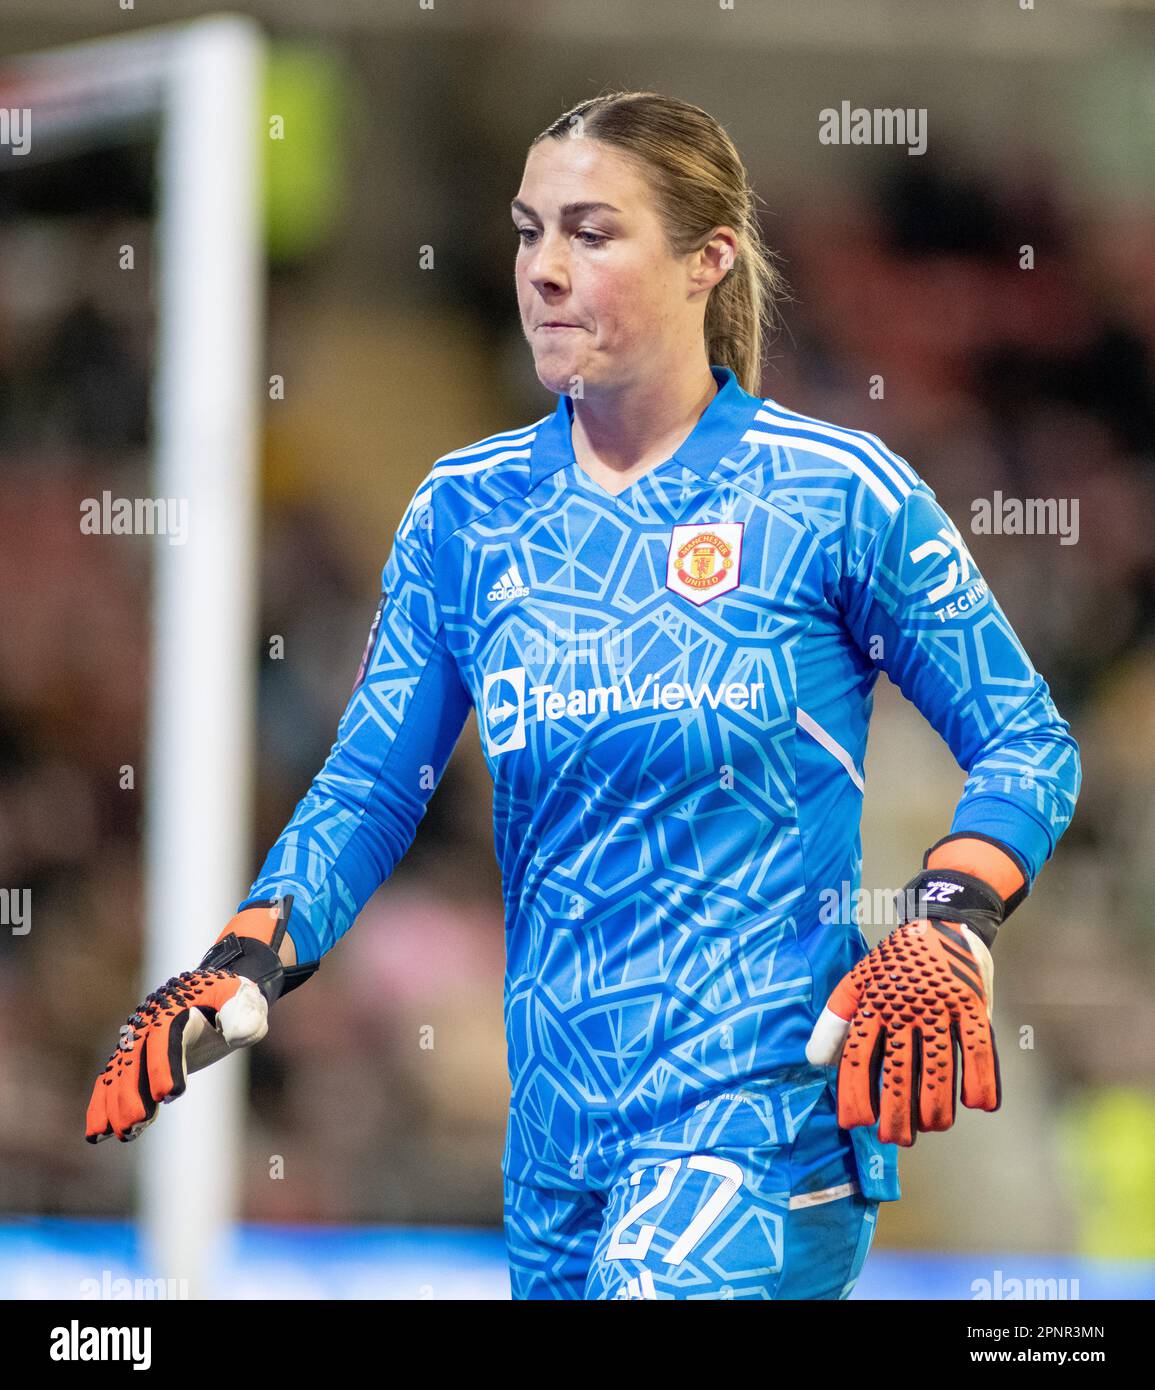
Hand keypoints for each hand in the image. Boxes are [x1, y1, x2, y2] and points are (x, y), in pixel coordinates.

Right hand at [85, 966, 269, 1142]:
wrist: (213, 990)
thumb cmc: (232, 997)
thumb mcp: (244, 998)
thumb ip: (243, 1012)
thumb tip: (236, 1033)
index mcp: (175, 1007)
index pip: (165, 1037)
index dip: (165, 1065)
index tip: (169, 1095)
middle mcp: (148, 1022)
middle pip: (133, 1059)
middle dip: (131, 1094)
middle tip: (136, 1125)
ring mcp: (136, 1038)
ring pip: (117, 1074)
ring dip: (114, 1105)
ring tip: (124, 1135)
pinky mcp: (132, 1054)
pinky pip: (111, 1080)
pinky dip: (102, 1105)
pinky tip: (99, 1134)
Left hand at [805, 918, 998, 1146]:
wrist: (943, 919)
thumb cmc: (897, 960)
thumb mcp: (859, 980)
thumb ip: (837, 1020)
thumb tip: (814, 1062)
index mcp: (873, 1002)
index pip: (858, 1056)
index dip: (854, 1092)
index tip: (854, 1124)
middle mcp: (903, 1007)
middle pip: (898, 1069)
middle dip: (896, 1111)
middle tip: (895, 1140)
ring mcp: (939, 1005)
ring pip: (938, 1066)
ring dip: (936, 1104)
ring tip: (934, 1127)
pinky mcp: (971, 1003)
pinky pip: (978, 1047)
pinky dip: (982, 1078)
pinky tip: (980, 1105)